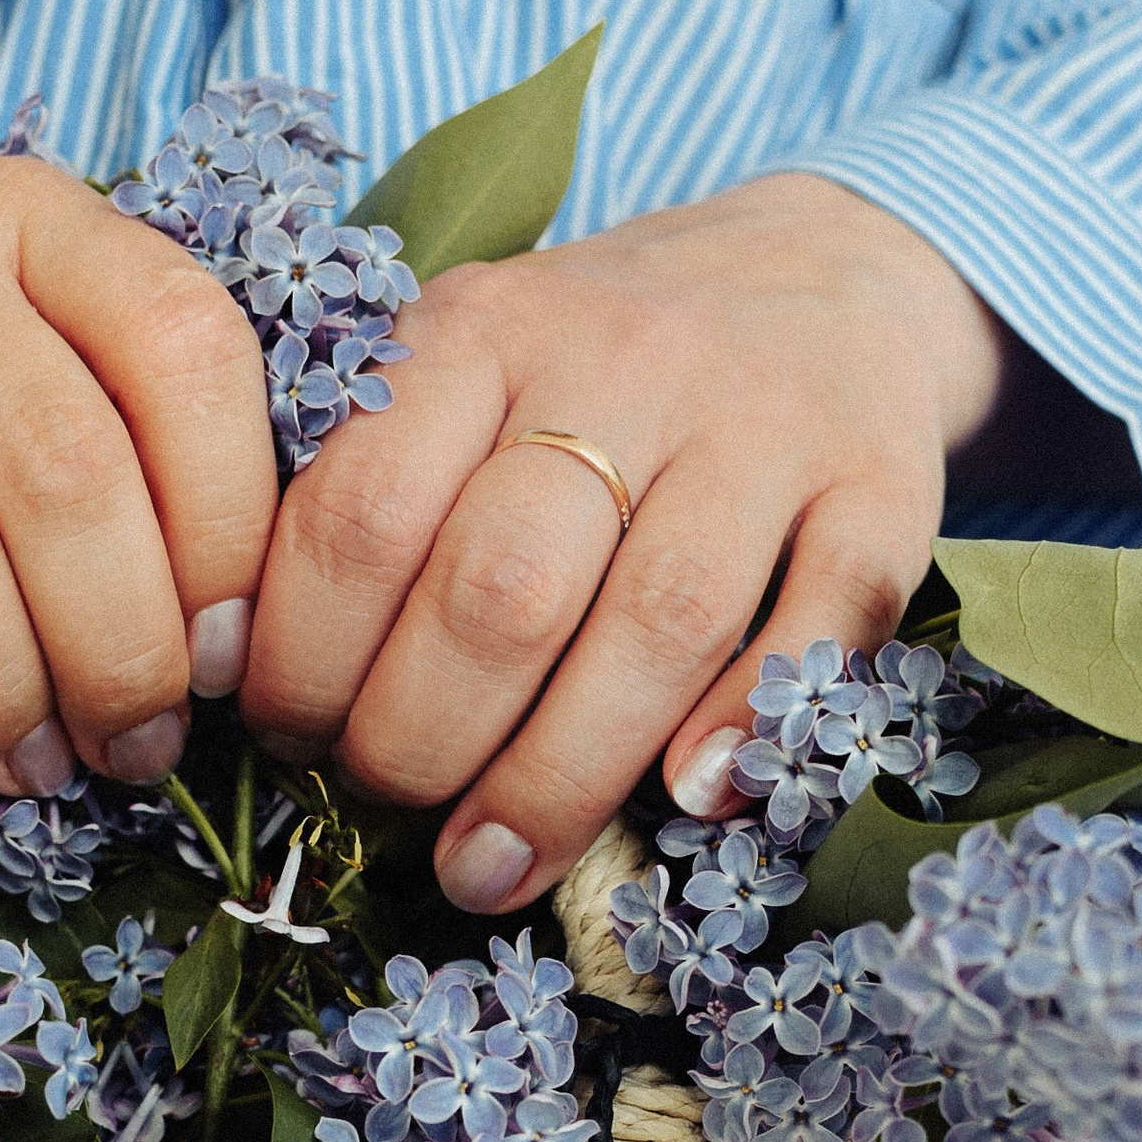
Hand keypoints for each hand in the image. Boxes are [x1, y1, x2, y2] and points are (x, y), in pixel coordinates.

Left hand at [238, 172, 1006, 908]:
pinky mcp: (885, 481)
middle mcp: (625, 358)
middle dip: (420, 740)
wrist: (823, 273)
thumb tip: (256, 689)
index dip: (307, 661)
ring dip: (559, 776)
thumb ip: (373, 490)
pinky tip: (688, 801)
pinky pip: (825, 618)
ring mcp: (766, 421)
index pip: (361, 513)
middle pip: (502, 588)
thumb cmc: (595, 371)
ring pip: (657, 622)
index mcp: (482, 328)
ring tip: (490, 868)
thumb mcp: (463, 371)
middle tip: (389, 811)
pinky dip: (753, 722)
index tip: (292, 743)